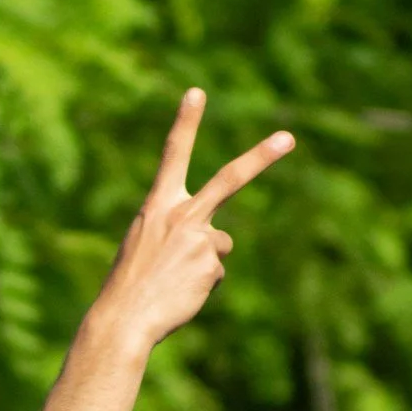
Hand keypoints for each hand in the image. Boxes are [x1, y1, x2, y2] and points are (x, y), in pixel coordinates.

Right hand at [88, 90, 292, 355]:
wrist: (123, 318)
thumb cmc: (130, 284)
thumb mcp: (146, 247)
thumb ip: (182, 234)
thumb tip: (220, 246)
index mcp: (156, 206)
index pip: (173, 155)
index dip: (186, 122)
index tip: (197, 92)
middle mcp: (180, 214)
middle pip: (229, 179)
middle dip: (261, 157)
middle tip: (288, 138)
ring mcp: (199, 237)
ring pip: (219, 245)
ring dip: (202, 265)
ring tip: (172, 282)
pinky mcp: (211, 262)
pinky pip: (215, 272)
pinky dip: (201, 286)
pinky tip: (180, 294)